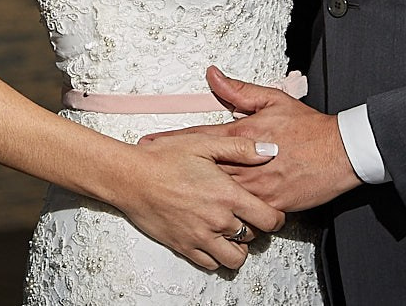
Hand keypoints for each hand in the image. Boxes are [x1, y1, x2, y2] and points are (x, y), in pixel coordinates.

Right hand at [102, 133, 285, 271]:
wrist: (130, 178)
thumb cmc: (162, 158)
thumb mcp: (203, 142)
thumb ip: (240, 148)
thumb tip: (269, 150)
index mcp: (227, 195)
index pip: (268, 220)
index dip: (276, 219)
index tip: (272, 215)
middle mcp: (217, 220)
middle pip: (253, 237)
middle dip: (254, 228)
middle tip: (246, 217)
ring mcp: (200, 237)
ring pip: (234, 258)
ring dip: (237, 247)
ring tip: (231, 233)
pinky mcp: (184, 247)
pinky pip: (210, 264)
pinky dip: (216, 256)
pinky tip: (211, 240)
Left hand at [139, 67, 360, 213]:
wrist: (342, 153)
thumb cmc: (309, 128)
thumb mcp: (272, 100)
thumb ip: (238, 91)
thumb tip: (212, 75)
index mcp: (243, 134)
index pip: (200, 138)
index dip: (172, 141)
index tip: (150, 143)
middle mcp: (247, 162)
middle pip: (203, 168)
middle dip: (176, 170)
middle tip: (150, 172)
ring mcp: (259, 185)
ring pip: (221, 194)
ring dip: (198, 195)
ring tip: (172, 199)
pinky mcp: (273, 203)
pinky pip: (245, 211)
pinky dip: (229, 212)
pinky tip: (212, 217)